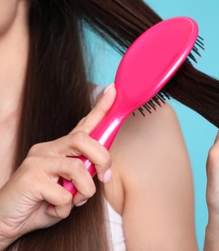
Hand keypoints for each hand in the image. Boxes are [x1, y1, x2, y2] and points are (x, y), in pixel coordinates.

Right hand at [0, 85, 115, 248]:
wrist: (5, 222)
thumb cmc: (40, 204)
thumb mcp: (68, 188)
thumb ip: (83, 176)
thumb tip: (102, 171)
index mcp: (59, 149)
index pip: (83, 125)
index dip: (100, 108)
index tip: (112, 90)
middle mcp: (47, 149)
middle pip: (84, 139)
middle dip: (102, 159)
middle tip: (104, 177)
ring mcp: (36, 161)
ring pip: (77, 167)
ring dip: (85, 190)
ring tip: (75, 201)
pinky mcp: (29, 178)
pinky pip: (63, 194)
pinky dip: (65, 208)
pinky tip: (54, 210)